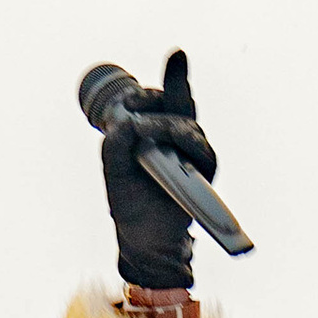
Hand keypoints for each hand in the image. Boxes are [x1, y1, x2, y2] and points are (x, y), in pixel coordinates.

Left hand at [100, 49, 214, 292]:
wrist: (144, 240)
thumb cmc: (131, 203)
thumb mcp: (113, 169)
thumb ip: (115, 144)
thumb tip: (122, 122)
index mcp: (158, 131)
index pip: (165, 99)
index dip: (165, 81)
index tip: (152, 76)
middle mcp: (179, 139)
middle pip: (181, 103)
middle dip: (168, 88)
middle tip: (134, 101)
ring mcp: (193, 154)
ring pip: (188, 125)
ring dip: (164, 123)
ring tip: (141, 129)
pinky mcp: (204, 173)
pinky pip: (201, 151)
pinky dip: (184, 142)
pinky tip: (167, 139)